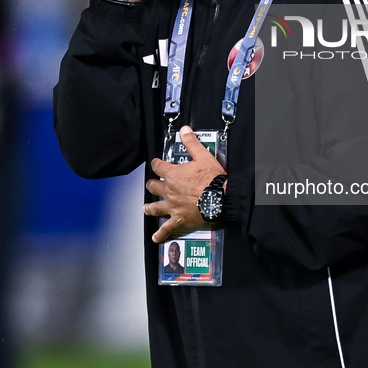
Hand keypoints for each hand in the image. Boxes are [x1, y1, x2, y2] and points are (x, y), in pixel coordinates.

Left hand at [145, 126, 226, 242]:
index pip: (158, 166)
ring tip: (146, 208)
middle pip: (153, 186)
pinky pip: (167, 229)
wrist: (221, 198)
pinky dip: (160, 234)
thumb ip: (191, 143)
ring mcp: (172, 206)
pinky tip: (156, 237)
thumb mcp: (203, 156)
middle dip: (152, 184)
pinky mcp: (179, 220)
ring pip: (155, 207)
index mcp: (173, 174)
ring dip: (150, 207)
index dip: (156, 163)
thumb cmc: (213, 179)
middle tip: (152, 185)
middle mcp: (169, 191)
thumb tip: (184, 130)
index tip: (156, 163)